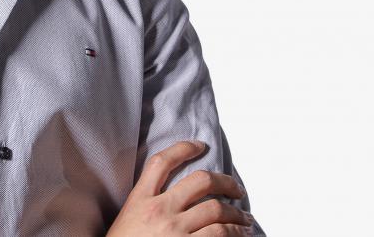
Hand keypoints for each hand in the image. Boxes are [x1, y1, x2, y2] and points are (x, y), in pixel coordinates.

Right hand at [105, 139, 253, 235]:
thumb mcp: (128, 219)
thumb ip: (147, 203)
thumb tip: (180, 196)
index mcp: (140, 201)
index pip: (162, 163)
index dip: (183, 148)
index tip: (200, 146)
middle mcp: (159, 212)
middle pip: (200, 181)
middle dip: (226, 182)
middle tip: (237, 190)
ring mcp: (174, 231)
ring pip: (216, 210)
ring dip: (237, 214)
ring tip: (245, 219)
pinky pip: (219, 235)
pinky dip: (235, 233)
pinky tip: (240, 234)